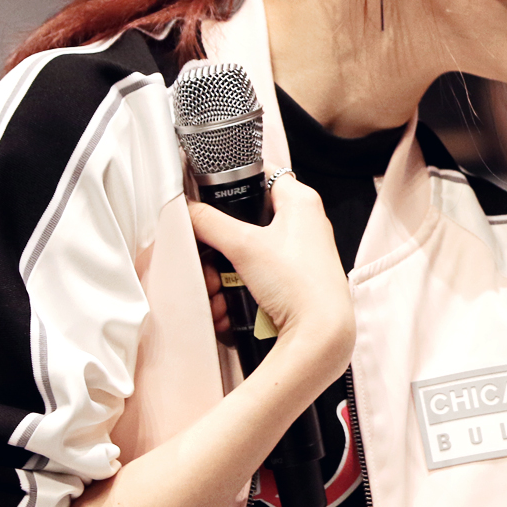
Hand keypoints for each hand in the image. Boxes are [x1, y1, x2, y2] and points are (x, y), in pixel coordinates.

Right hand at [188, 172, 353, 376]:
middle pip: (246, 220)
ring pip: (246, 252)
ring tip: (214, 294)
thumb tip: (186, 209)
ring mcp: (300, 251)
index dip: (231, 182)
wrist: (320, 333)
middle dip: (217, 248)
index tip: (205, 197)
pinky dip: (236, 290)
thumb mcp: (244, 246)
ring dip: (221, 275)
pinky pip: (256, 275)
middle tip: (206, 266)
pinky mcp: (294, 277)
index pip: (260, 173)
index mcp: (300, 201)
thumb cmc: (297, 283)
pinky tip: (225, 309)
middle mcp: (304, 222)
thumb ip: (209, 223)